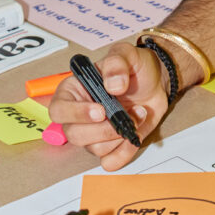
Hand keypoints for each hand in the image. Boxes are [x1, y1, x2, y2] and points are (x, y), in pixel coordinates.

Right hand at [49, 43, 168, 170]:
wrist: (156, 84)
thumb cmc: (135, 68)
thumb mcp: (126, 54)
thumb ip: (117, 64)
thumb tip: (113, 85)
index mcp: (74, 92)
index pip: (58, 110)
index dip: (76, 114)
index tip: (100, 110)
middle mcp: (79, 116)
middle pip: (74, 135)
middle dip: (102, 130)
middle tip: (125, 117)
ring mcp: (94, 134)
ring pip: (94, 149)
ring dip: (119, 136)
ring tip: (137, 115)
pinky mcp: (111, 146)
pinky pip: (110, 161)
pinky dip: (123, 152)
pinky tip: (135, 136)